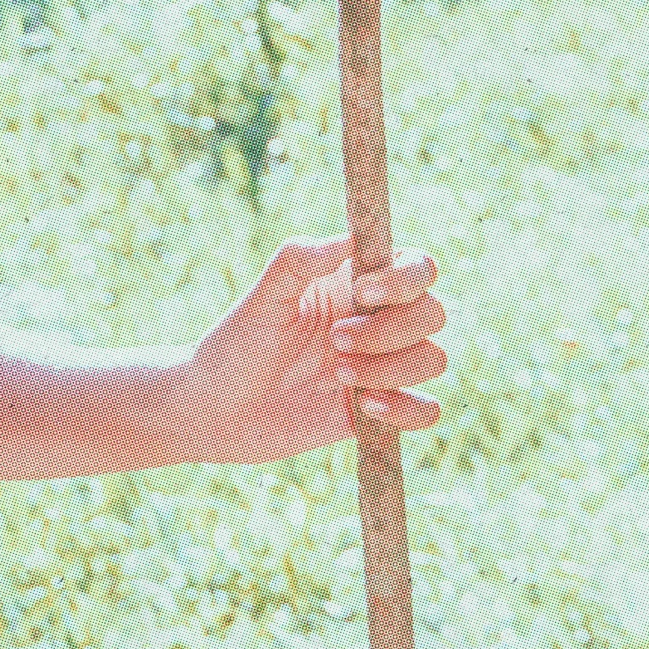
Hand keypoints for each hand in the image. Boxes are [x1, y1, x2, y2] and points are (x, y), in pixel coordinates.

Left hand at [175, 236, 445, 464]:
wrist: (215, 410)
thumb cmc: (235, 346)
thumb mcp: (260, 300)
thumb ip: (297, 262)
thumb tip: (348, 238)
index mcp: (352, 285)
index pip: (414, 267)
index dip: (404, 278)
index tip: (362, 293)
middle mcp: (375, 322)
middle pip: (432, 313)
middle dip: (389, 330)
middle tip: (335, 341)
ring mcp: (381, 366)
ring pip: (433, 359)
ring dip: (391, 368)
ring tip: (337, 375)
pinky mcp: (378, 409)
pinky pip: (426, 410)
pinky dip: (406, 409)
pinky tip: (364, 408)